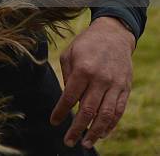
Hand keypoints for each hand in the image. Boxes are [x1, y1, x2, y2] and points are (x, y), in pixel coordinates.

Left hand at [50, 16, 134, 148]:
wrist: (113, 35)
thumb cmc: (86, 44)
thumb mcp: (69, 53)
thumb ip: (67, 76)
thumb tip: (67, 99)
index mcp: (83, 69)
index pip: (70, 97)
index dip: (61, 112)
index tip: (54, 122)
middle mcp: (100, 79)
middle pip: (88, 110)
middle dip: (77, 129)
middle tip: (68, 141)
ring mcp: (115, 85)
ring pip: (105, 115)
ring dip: (95, 132)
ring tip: (86, 144)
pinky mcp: (125, 88)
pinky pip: (118, 111)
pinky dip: (110, 125)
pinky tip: (102, 133)